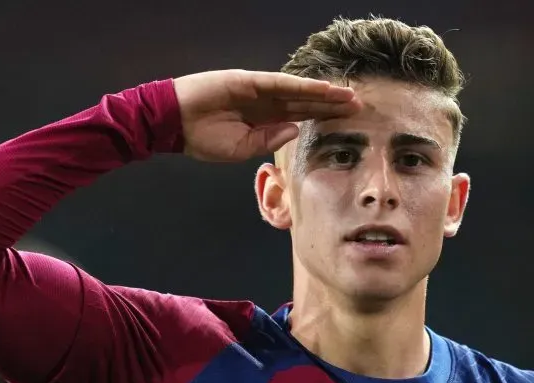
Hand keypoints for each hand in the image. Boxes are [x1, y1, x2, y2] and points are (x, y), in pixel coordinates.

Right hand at [172, 70, 360, 161]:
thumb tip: (294, 129)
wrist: (173, 124)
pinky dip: (303, 87)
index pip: (300, 117)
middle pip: (306, 103)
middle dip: (331, 105)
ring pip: (299, 92)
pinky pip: (282, 84)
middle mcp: (265, 103)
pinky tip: (323, 90)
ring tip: (349, 97)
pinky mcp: (249, 81)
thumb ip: (268, 140)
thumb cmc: (202, 139)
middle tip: (360, 107)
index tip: (347, 122)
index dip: (323, 118)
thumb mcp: (241, 149)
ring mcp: (258, 90)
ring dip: (324, 94)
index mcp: (263, 120)